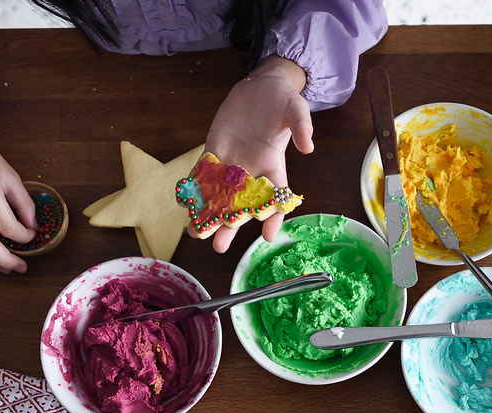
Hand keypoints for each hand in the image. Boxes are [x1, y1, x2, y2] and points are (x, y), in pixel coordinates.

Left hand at [204, 55, 313, 253]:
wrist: (261, 87)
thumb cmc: (282, 100)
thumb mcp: (296, 109)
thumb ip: (302, 127)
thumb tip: (308, 148)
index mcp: (274, 166)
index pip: (274, 199)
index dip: (272, 218)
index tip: (268, 236)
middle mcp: (251, 171)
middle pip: (240, 206)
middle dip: (229, 227)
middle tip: (218, 247)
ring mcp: (231, 162)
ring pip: (218, 195)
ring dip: (206, 215)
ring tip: (194, 233)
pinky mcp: (214, 150)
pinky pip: (202, 173)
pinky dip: (194, 189)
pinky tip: (184, 204)